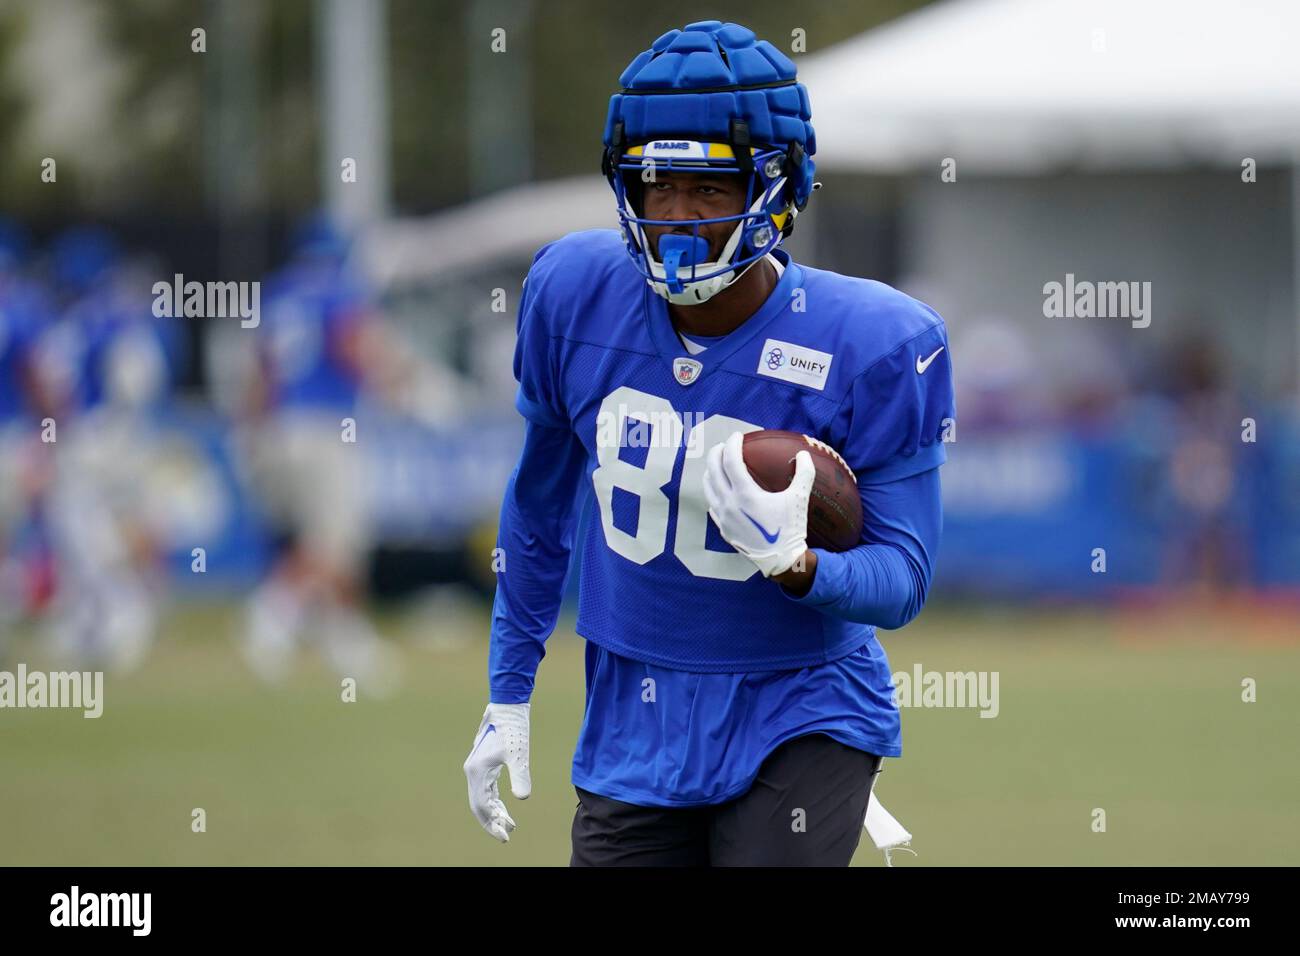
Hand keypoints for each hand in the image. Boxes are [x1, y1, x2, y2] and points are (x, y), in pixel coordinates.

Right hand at [463, 702, 530, 841]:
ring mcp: (478, 768)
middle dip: (492, 822)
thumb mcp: (518, 754)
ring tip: (510, 825)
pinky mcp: (486, 764)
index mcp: (476, 771)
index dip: (492, 823)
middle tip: (507, 836)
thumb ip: (520, 776)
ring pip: (483, 798)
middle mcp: (473, 771)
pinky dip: (496, 801)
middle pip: (479, 805)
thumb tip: (522, 798)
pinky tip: (505, 808)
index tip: (505, 836)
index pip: (481, 806)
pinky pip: (487, 789)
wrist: (508, 706)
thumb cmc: (513, 728)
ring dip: (495, 812)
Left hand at [702, 431, 814, 577]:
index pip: (731, 460)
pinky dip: (713, 492)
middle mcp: (729, 504)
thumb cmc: (790, 529)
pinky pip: (712, 505)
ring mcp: (723, 517)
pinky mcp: (722, 528)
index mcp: (745, 494)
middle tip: (724, 445)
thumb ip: (804, 473)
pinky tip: (720, 490)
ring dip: (711, 471)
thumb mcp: (799, 499)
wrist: (780, 560)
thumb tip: (804, 454)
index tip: (738, 436)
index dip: (732, 443)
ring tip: (718, 464)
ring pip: (708, 487)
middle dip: (716, 453)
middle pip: (713, 470)